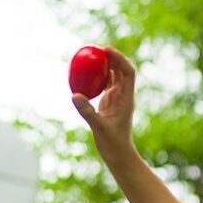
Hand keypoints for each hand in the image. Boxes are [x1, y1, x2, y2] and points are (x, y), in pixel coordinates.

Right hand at [71, 46, 137, 161]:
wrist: (118, 153)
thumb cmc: (112, 143)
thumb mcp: (98, 127)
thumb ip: (87, 111)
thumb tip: (74, 95)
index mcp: (126, 99)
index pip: (127, 73)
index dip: (119, 59)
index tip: (106, 50)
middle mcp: (124, 96)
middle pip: (121, 71)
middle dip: (112, 57)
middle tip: (96, 48)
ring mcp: (117, 99)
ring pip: (114, 77)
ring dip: (106, 65)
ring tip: (91, 55)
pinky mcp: (110, 103)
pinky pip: (105, 85)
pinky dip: (98, 77)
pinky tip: (86, 72)